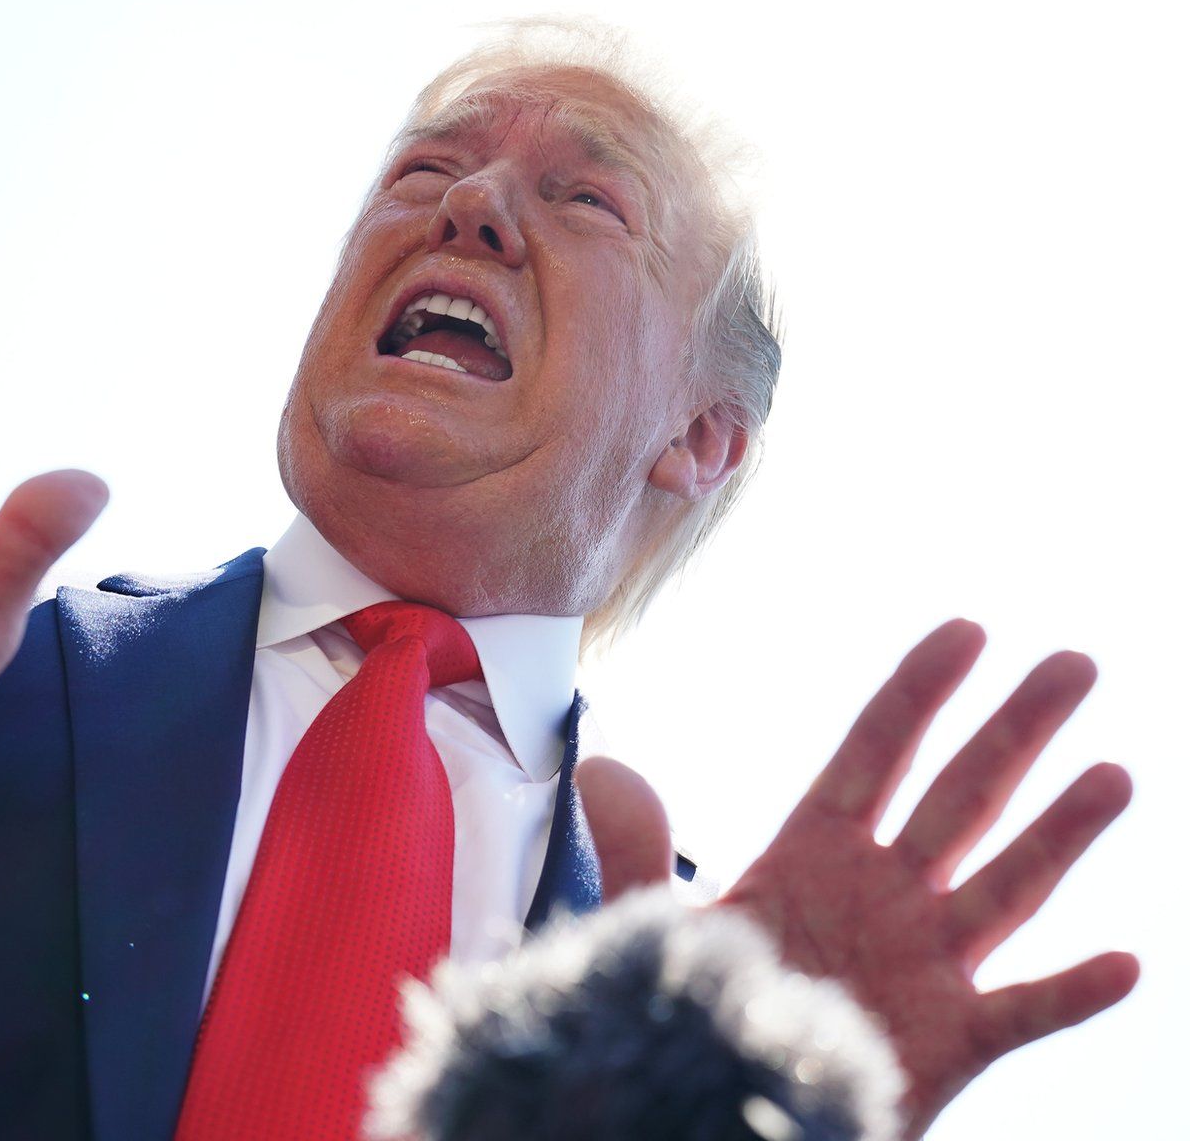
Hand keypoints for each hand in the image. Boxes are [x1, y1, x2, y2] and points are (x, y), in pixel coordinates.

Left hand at [580, 620, 1138, 1138]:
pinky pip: (1020, 1012)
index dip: (918, 692)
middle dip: (1014, 731)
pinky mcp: (948, 1040)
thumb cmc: (702, 1016)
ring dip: (1059, 834)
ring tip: (1113, 773)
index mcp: (814, 855)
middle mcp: (881, 895)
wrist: (716, 1109)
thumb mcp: (661, 933)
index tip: (967, 629)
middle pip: (959, 797)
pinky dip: (1071, 992)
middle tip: (1074, 662)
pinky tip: (1124, 963)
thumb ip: (641, 852)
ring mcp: (922, 963)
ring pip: (1005, 887)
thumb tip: (597, 766)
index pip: (874, 754)